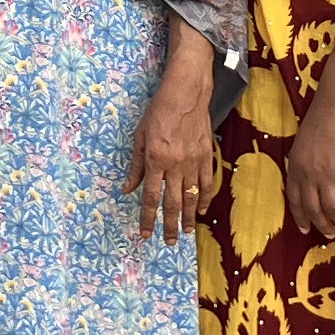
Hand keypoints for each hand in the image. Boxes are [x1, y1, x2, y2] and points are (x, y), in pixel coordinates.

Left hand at [127, 59, 217, 241]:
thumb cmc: (159, 111)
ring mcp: (193, 161)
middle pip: (173, 202)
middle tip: (169, 242)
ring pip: (191, 197)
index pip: (150, 196)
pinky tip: (202, 210)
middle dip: (170, 225)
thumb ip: (136, 166)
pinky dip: (205, 198)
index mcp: (155, 159)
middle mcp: (175, 164)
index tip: (145, 233)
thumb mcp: (140, 136)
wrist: (186, 92)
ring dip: (189, 217)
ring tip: (186, 232)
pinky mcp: (207, 156)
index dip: (147, 218)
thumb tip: (127, 189)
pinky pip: (206, 183)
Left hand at [285, 75, 334, 236]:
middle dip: (321, 225)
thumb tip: (310, 183)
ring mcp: (327, 175)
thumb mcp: (301, 147)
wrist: (334, 110)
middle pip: (314, 209)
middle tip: (329, 234)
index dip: (300, 217)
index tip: (305, 230)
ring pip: (332, 207)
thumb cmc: (318, 124)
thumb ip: (303, 166)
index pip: (295, 201)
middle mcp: (309, 176)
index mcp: (296, 169)